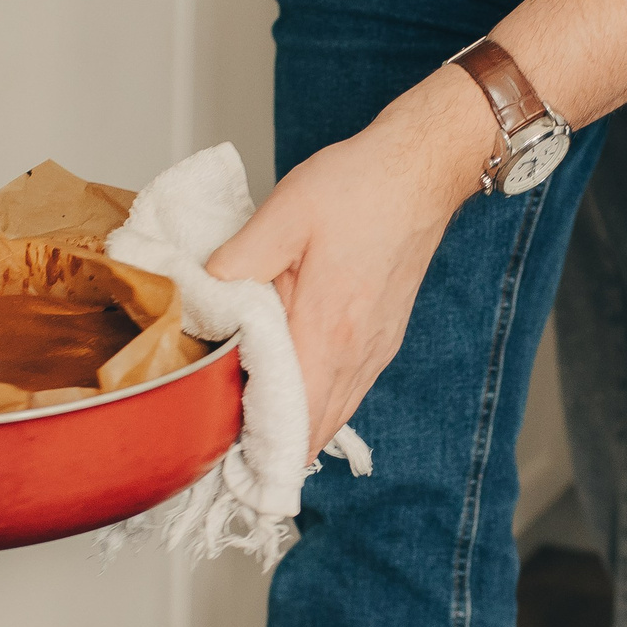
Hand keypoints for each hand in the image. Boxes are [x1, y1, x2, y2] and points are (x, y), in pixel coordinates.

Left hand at [207, 69, 491, 459]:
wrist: (421, 171)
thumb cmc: (359, 187)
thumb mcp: (284, 213)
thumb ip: (238, 261)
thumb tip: (205, 295)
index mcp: (327, 327)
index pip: (291, 414)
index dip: (256, 444)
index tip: (223, 454)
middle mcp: (358, 350)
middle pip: (314, 430)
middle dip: (273, 449)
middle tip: (230, 455)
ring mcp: (376, 348)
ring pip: (335, 416)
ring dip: (299, 432)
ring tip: (256, 437)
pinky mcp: (385, 338)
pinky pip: (351, 392)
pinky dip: (322, 407)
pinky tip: (298, 400)